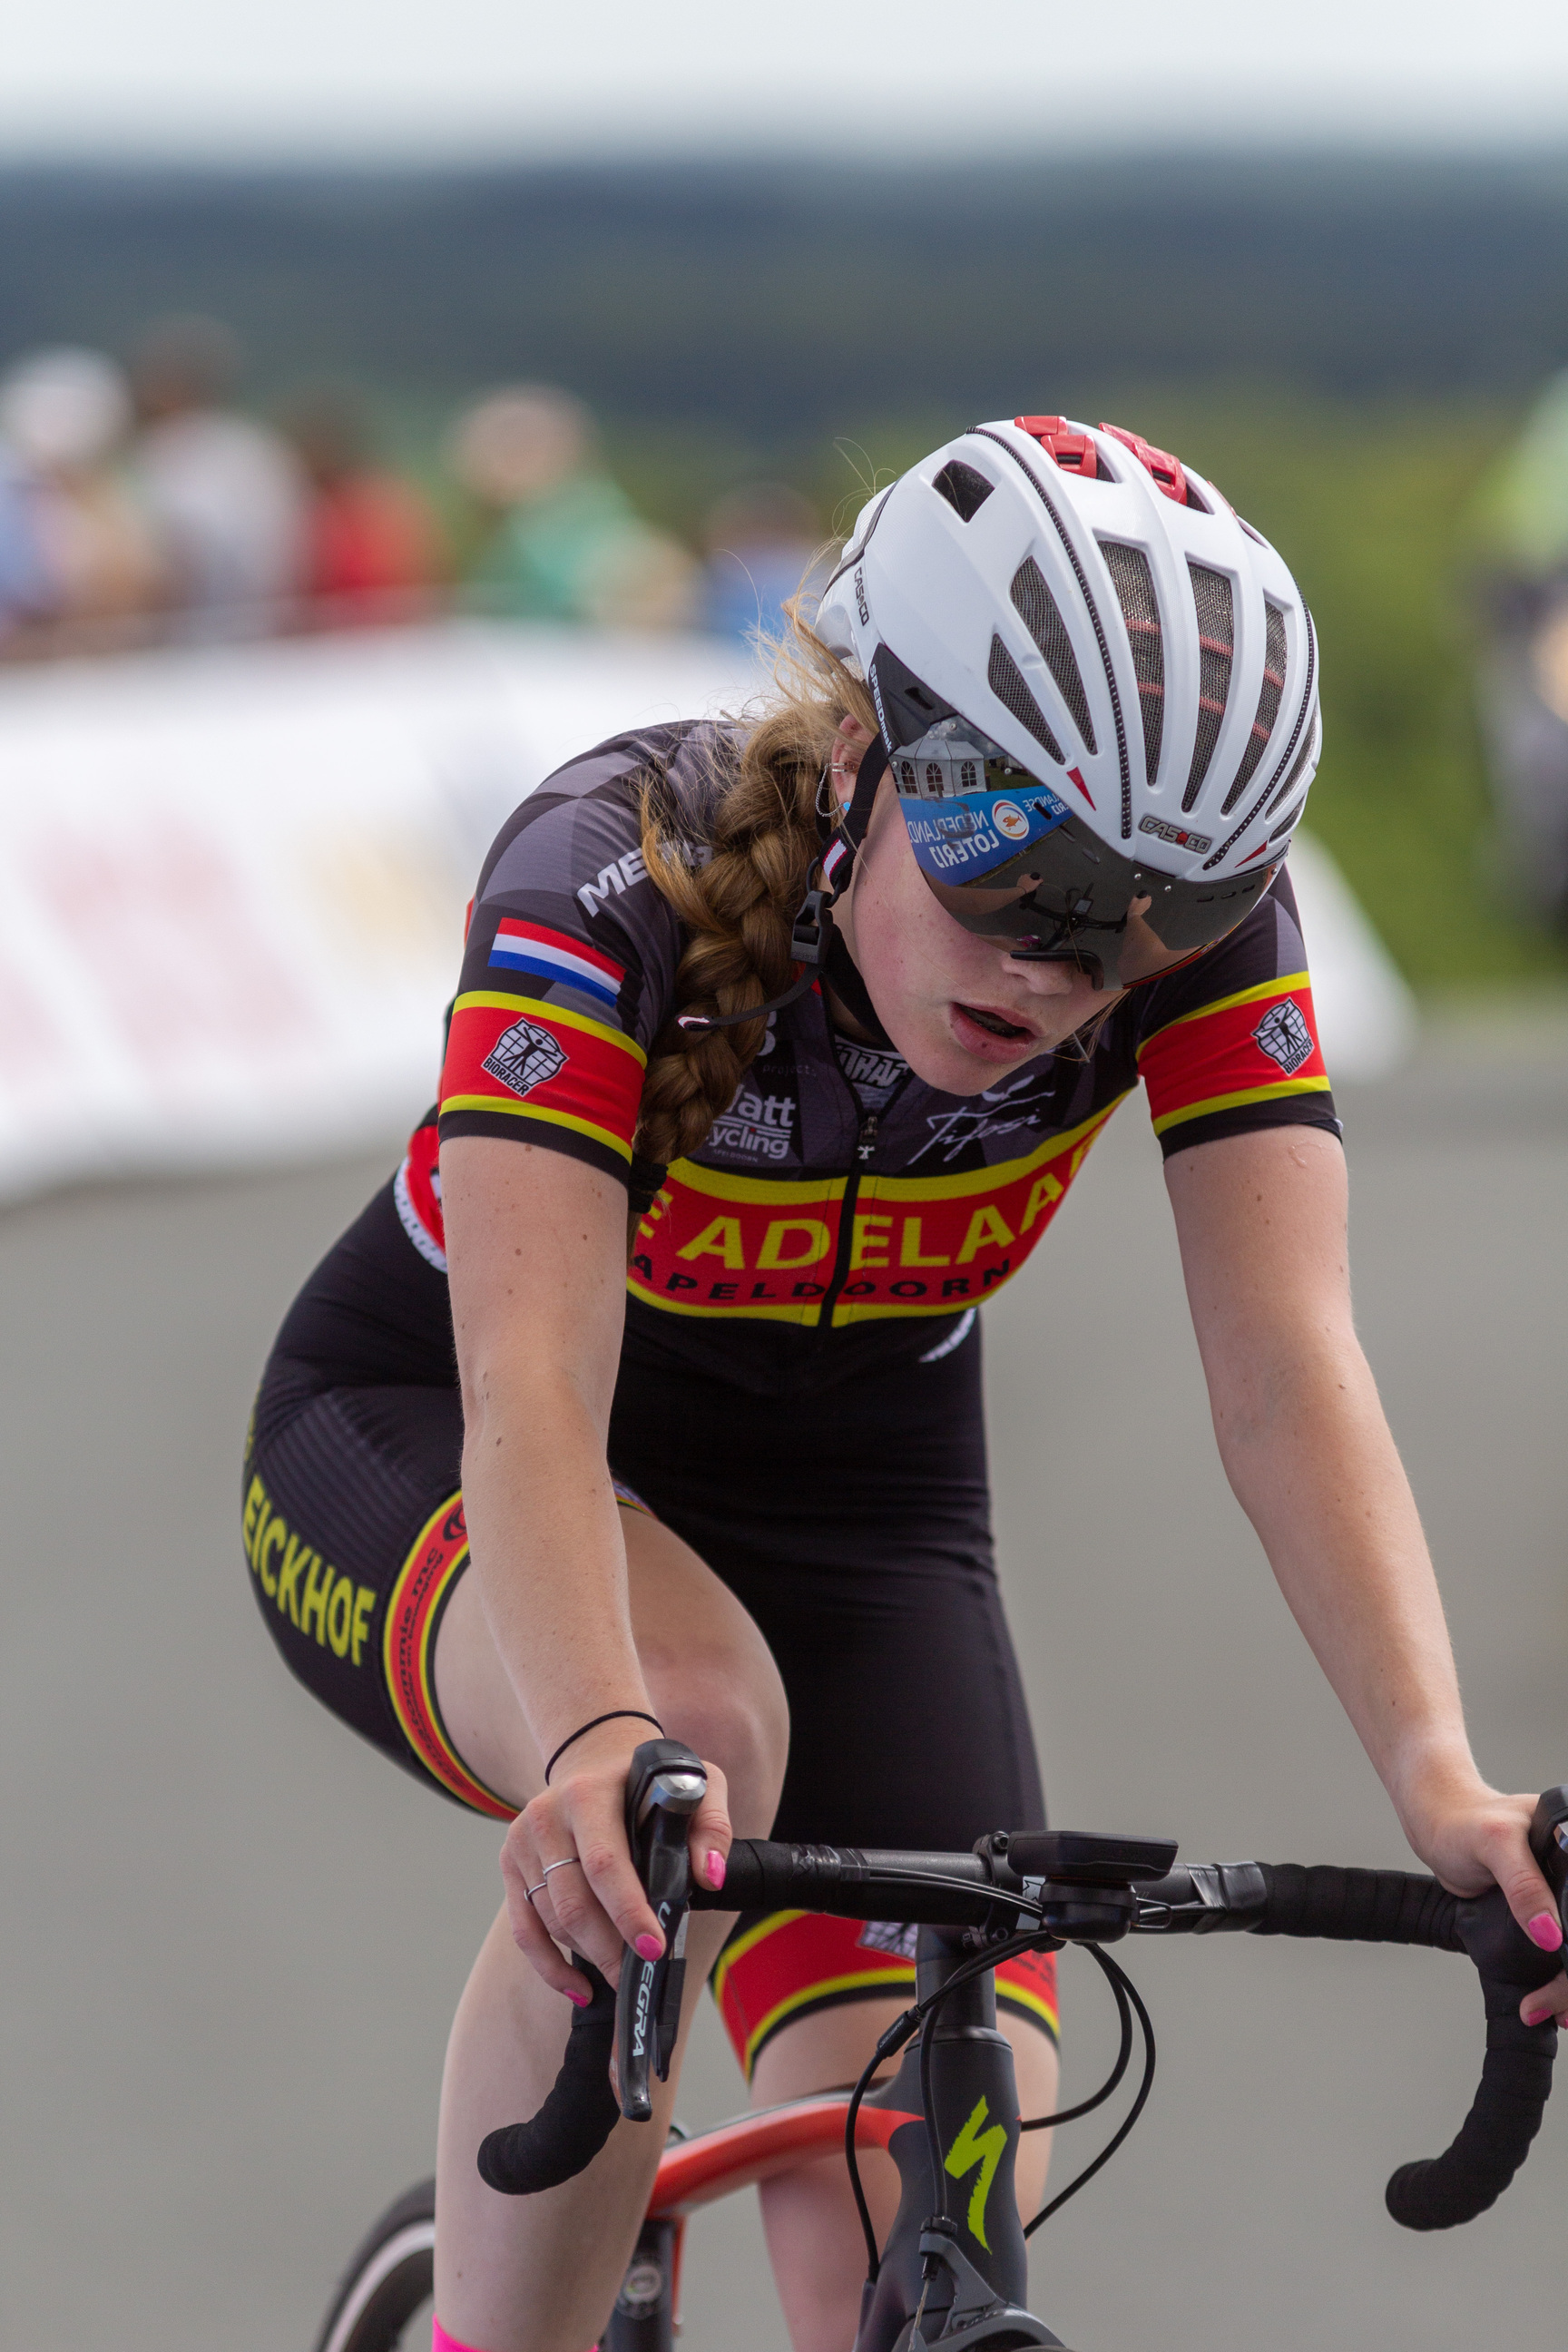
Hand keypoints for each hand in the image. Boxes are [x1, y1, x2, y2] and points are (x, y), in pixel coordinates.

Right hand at [499, 1719, 732, 2000]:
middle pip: (572, 1902)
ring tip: (621, 1971)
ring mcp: (523, 1842)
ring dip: (589, 1954)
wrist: (597, 1758)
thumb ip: (711, 1825)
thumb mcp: (695, 1782)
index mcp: (587, 1793)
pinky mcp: (512, 1864)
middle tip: (639, 1975)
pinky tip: (581, 1987)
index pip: (604, 1863)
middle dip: (608, 1948)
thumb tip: (711, 1876)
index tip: (653, 1949)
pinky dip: (550, 1966)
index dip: (628, 1911)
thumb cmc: (650, 1780)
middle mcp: (546, 1816)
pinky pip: (524, 1929)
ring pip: (551, 1919)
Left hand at [1410, 1786, 1566, 2030]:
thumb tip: (1551, 1934)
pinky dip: (1558, 1978)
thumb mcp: (1494, 1843)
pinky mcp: (1545, 1912)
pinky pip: (1561, 1951)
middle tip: (1556, 2012)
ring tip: (1550, 2012)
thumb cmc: (1464, 1822)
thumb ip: (1523, 1885)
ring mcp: (1561, 1895)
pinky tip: (1550, 2001)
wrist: (1439, 1826)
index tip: (1563, 1981)